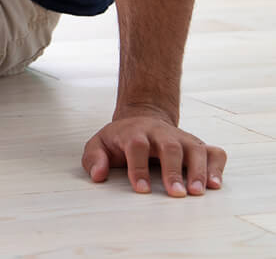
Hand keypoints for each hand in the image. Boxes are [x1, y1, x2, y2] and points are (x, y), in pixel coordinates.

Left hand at [82, 110, 226, 196]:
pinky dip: (217, 167)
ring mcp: (182, 138)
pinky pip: (214, 153)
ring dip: (198, 170)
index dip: (138, 167)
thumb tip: (97, 175)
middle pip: (169, 146)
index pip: (137, 145)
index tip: (141, 190)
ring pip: (195, 148)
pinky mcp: (198, 146)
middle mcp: (161, 133)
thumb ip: (94, 158)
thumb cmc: (121, 139)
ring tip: (197, 192)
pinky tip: (215, 185)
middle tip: (176, 193)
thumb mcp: (100, 144)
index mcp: (135, 132)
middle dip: (173, 170)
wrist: (142, 119)